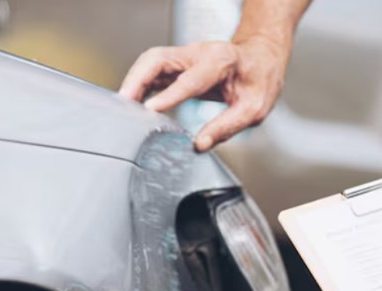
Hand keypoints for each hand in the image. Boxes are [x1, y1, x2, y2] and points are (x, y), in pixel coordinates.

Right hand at [119, 36, 288, 151]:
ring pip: (149, 62)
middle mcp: (198, 54)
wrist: (260, 58)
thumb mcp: (254, 109)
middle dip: (137, 81)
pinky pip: (151, 69)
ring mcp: (185, 56)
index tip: (150, 109)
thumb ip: (227, 127)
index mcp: (220, 62)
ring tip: (121, 107)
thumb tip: (200, 145)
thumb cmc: (259, 80)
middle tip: (123, 106)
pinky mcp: (177, 63)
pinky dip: (137, 83)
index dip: (169, 95)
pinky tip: (130, 102)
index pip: (190, 80)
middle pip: (158, 60)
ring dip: (132, 81)